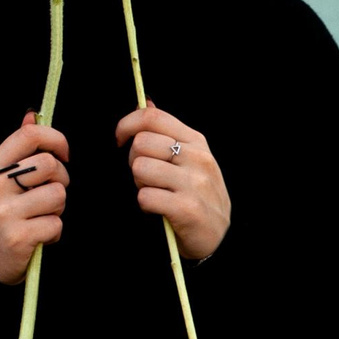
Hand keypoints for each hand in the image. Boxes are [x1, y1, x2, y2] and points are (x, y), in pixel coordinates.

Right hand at [0, 113, 70, 283]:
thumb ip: (17, 150)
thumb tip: (32, 115)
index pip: (30, 136)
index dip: (56, 139)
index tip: (63, 154)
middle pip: (50, 164)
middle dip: (61, 180)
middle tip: (51, 194)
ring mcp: (4, 212)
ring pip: (58, 195)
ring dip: (58, 209)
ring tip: (42, 217)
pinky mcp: (18, 237)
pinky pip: (57, 224)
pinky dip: (55, 232)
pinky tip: (40, 237)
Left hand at [116, 105, 230, 260]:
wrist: (218, 236)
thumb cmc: (197, 194)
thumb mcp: (190, 158)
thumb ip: (167, 131)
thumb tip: (147, 101)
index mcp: (196, 141)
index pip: (152, 117)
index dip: (126, 125)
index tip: (120, 140)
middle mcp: (198, 158)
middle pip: (141, 143)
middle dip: (134, 161)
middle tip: (146, 178)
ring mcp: (195, 183)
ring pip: (140, 168)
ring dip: (140, 184)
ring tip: (156, 193)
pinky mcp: (188, 209)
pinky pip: (145, 197)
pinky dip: (145, 205)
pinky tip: (159, 210)